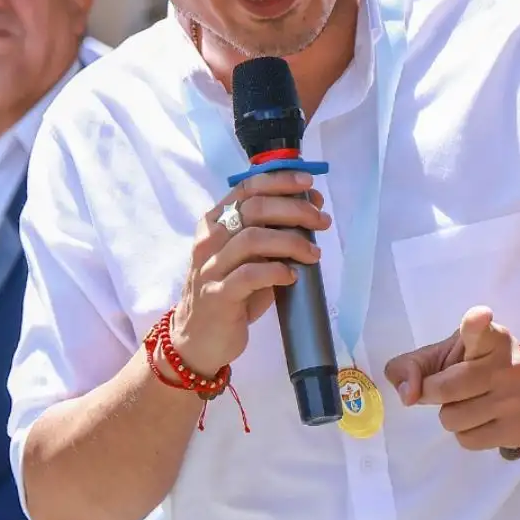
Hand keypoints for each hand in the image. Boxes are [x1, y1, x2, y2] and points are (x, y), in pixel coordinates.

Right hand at [169, 174, 328, 375]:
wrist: (198, 338)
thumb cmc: (231, 293)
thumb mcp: (247, 257)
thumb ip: (270, 234)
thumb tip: (311, 211)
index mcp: (215, 222)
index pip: (247, 188)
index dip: (279, 181)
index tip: (308, 184)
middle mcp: (209, 240)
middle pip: (254, 209)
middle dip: (294, 210)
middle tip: (321, 221)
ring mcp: (210, 267)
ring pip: (252, 239)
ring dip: (291, 242)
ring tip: (314, 254)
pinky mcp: (218, 295)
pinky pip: (250, 275)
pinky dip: (277, 271)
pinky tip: (292, 276)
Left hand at [384, 306, 519, 450]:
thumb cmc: (481, 366)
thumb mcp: (448, 353)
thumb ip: (415, 364)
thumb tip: (407, 395)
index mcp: (492, 339)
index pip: (481, 330)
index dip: (476, 324)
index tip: (479, 317)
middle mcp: (507, 367)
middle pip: (445, 388)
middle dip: (431, 392)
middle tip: (442, 387)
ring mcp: (513, 401)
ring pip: (452, 418)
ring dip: (450, 414)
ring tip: (468, 403)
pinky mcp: (514, 430)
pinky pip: (466, 439)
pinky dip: (465, 432)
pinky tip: (481, 420)